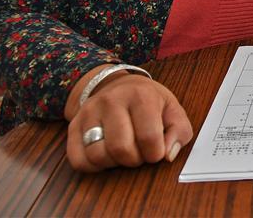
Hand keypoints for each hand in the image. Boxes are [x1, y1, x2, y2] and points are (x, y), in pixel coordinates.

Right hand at [65, 69, 193, 172]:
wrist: (118, 86)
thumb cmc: (148, 102)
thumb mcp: (172, 110)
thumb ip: (179, 132)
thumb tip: (168, 155)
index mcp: (141, 95)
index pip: (148, 137)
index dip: (155, 153)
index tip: (156, 151)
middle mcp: (111, 101)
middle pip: (121, 149)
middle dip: (134, 160)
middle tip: (139, 152)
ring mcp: (89, 112)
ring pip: (97, 155)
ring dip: (114, 163)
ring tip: (123, 152)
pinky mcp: (73, 126)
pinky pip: (78, 160)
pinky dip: (93, 166)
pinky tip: (106, 156)